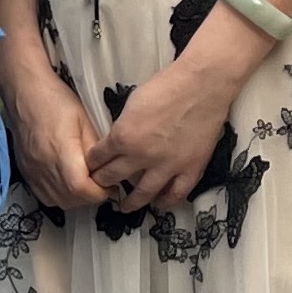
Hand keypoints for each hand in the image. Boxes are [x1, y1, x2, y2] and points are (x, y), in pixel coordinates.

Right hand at [0, 48, 101, 209]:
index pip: (81, 188)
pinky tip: (68, 184)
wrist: (25, 93)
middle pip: (70, 199)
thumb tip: (108, 170)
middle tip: (103, 184)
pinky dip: (60, 196)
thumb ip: (96, 150)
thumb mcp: (85, 121)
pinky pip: (44, 195)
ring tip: (86, 184)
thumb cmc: (57, 101)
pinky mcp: (25, 171)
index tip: (111, 185)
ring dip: (76, 199)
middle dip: (91, 197)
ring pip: (58, 200)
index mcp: (61, 153)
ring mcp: (32, 171)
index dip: (99, 193)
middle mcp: (44, 167)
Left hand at [86, 53, 236, 213]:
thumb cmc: (165, 87)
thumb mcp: (131, 105)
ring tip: (124, 207)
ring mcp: (167, 166)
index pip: (97, 158)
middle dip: (103, 183)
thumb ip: (123, 127)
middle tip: (100, 187)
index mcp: (123, 137)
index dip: (91, 164)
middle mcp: (141, 157)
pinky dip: (166, 202)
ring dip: (130, 202)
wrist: (202, 85)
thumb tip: (118, 141)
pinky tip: (159, 205)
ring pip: (142, 194)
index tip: (90, 168)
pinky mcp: (191, 169)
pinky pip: (176, 194)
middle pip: (113, 178)